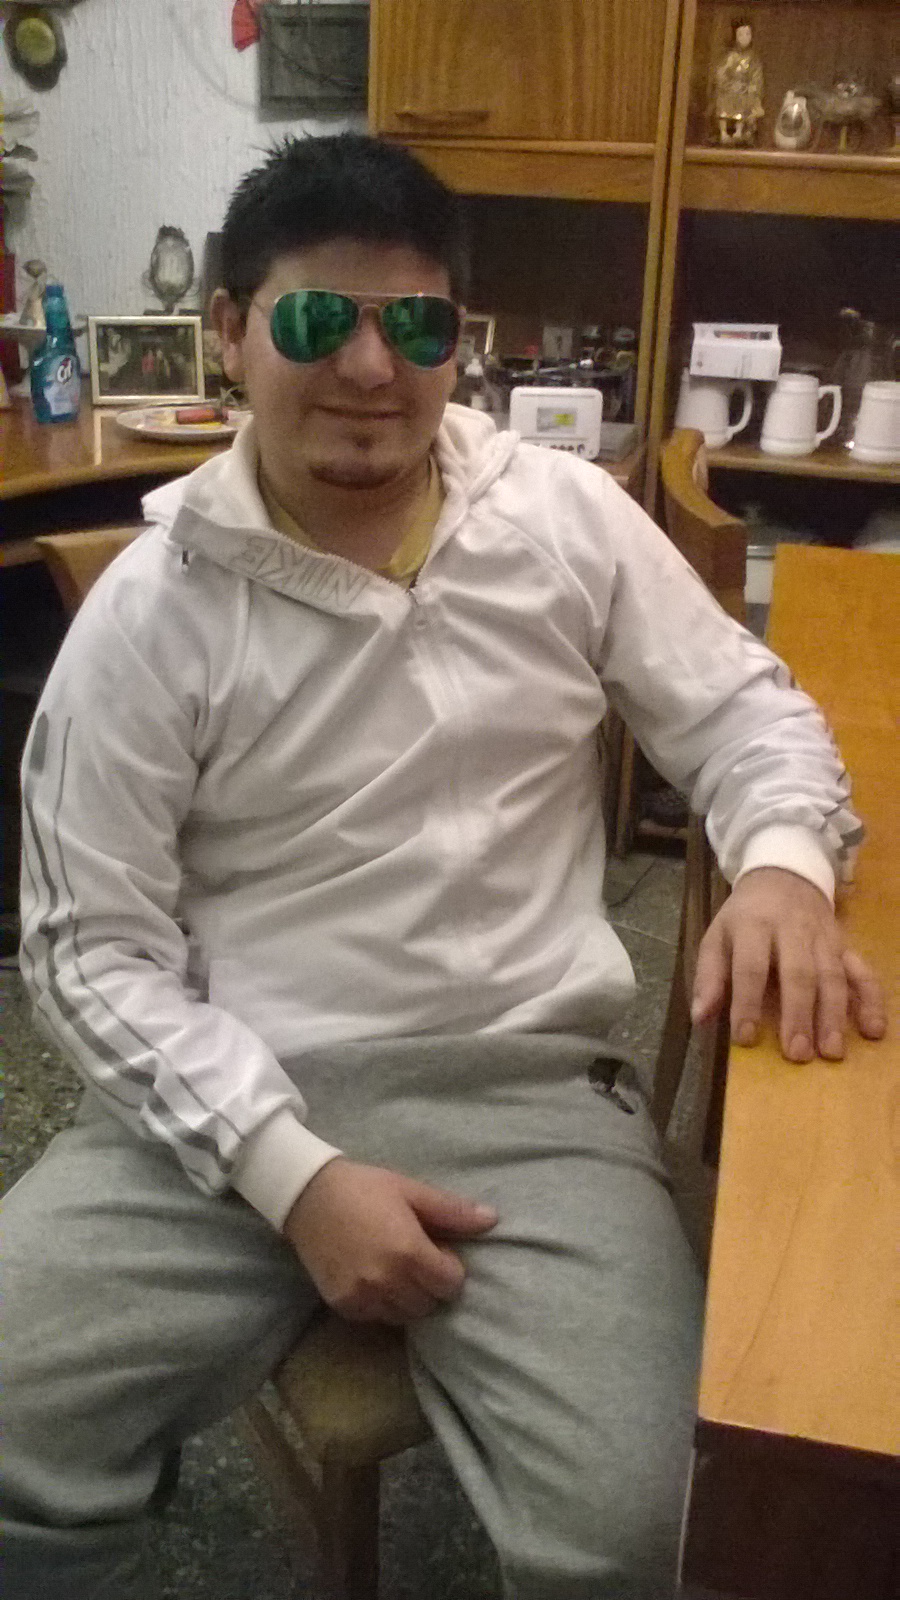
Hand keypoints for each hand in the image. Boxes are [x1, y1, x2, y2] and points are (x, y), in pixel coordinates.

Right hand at [282, 1157, 497, 1324]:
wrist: (308, 1195)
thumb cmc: (365, 1187)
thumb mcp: (411, 1191)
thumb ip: (452, 1211)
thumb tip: (493, 1219)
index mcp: (408, 1251)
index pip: (451, 1285)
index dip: (450, 1268)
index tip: (438, 1250)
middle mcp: (386, 1280)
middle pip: (429, 1304)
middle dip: (431, 1285)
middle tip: (417, 1259)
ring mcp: (362, 1296)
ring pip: (404, 1316)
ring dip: (408, 1298)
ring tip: (396, 1269)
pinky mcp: (342, 1305)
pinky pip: (376, 1317)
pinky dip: (382, 1303)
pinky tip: (374, 1277)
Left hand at [691, 866, 886, 1061]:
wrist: (784, 876)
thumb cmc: (745, 917)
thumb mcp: (717, 936)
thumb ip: (709, 976)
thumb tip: (699, 1017)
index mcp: (754, 926)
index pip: (750, 966)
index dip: (746, 1002)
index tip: (744, 1038)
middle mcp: (793, 931)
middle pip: (799, 973)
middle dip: (799, 1014)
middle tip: (797, 1054)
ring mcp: (824, 939)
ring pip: (833, 976)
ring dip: (834, 1015)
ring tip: (831, 1052)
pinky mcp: (846, 946)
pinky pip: (863, 972)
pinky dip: (872, 1001)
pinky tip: (874, 1030)